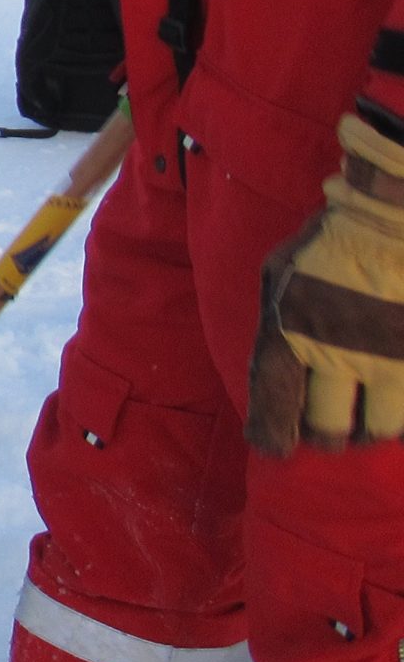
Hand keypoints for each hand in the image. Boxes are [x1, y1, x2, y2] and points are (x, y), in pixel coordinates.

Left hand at [249, 112, 403, 453]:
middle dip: (325, 435)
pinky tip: (395, 405)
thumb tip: (270, 372)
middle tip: (330, 433)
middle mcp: (336, 354)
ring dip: (371, 429)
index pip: (274, 403)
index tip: (276, 447)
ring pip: (379, 426)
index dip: (272, 433)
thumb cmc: (327, 241)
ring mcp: (386, 359)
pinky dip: (400, 412)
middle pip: (328, 426)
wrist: (390, 215)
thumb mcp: (277, 274)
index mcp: (289, 332)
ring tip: (368, 424)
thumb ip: (272, 323)